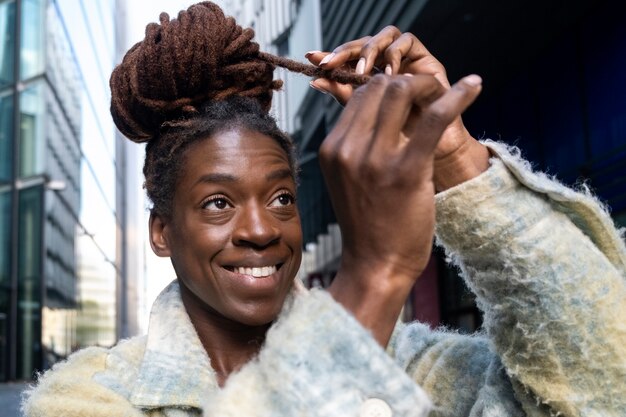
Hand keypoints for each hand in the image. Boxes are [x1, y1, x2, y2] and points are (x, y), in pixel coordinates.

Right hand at [322, 73, 481, 345]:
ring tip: (446, 93)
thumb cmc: (368, 224)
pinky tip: (475, 85)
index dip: (388, 85)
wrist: (376, 264)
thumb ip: (356, 146)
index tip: (410, 95)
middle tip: (430, 92)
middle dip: (408, 81)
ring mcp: (375, 159)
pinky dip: (458, 97)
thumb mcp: (349, 179)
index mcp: (332, 148)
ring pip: (401, 92)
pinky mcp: (406, 171)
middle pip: (379, 87)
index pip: (360, 94)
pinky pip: (434, 119)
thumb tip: (378, 114)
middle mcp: (347, 149)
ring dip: (428, 85)